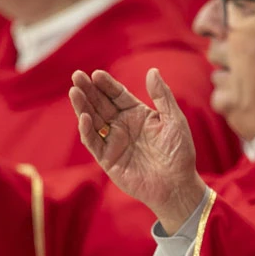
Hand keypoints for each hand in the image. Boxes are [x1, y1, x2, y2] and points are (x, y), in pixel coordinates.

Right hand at [70, 68, 205, 232]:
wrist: (177, 185)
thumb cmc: (179, 152)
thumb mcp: (174, 120)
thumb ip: (162, 96)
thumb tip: (152, 70)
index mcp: (137, 114)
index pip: (117, 95)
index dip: (107, 85)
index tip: (96, 74)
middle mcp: (122, 126)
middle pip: (101, 104)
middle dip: (88, 90)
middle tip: (77, 76)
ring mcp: (113, 142)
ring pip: (93, 120)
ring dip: (82, 106)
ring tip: (74, 91)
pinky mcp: (108, 159)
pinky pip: (94, 142)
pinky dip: (87, 130)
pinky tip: (84, 117)